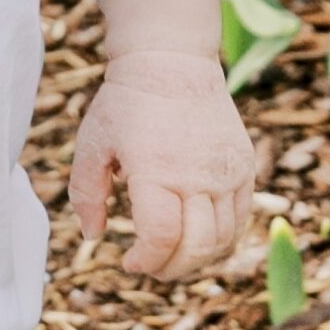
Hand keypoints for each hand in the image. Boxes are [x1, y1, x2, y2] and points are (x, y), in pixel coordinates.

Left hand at [67, 51, 257, 281]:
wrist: (172, 60)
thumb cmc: (126, 103)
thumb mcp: (92, 144)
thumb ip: (86, 194)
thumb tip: (94, 236)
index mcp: (157, 169)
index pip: (161, 237)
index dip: (144, 261)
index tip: (128, 261)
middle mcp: (199, 174)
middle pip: (197, 247)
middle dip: (171, 269)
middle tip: (151, 266)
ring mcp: (228, 171)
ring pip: (224, 240)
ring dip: (197, 259)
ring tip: (173, 254)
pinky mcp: (244, 166)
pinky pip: (241, 219)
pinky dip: (221, 238)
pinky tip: (197, 236)